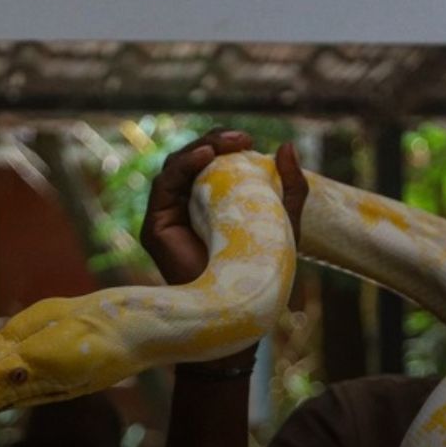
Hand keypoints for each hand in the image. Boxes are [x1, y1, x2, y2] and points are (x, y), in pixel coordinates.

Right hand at [140, 129, 307, 284]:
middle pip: (191, 160)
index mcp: (211, 202)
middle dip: (214, 141)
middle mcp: (185, 207)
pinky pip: (163, 186)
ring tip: (225, 144)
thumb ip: (290, 186)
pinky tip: (204, 156)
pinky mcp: (155, 228)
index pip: (211, 163)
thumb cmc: (262, 270)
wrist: (240, 307)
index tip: (248, 140)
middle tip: (241, 139)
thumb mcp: (284, 221)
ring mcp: (168, 216)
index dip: (225, 144)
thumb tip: (286, 145)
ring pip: (175, 167)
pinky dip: (182, 166)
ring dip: (199, 148)